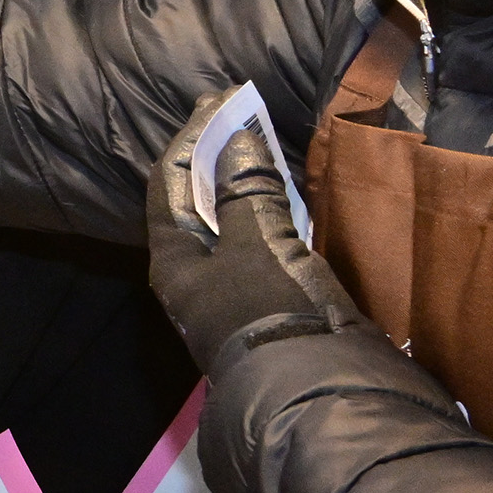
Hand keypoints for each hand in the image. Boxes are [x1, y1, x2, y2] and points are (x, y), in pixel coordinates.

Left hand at [146, 88, 371, 373]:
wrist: (323, 393)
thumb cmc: (276, 311)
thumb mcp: (259, 243)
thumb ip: (245, 190)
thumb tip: (234, 139)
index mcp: (174, 259)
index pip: (169, 182)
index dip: (192, 138)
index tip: (218, 100)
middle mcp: (193, 273)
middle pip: (195, 199)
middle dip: (215, 155)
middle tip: (241, 112)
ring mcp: (229, 288)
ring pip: (227, 218)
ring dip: (241, 180)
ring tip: (260, 138)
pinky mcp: (267, 299)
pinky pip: (257, 239)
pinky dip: (266, 208)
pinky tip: (283, 189)